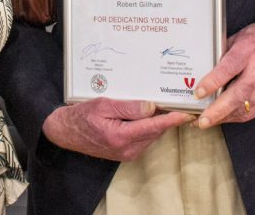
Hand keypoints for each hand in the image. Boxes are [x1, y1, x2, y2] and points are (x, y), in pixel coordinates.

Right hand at [42, 98, 193, 161]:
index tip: (187, 113)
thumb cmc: (82, 116)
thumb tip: (151, 107)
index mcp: (121, 137)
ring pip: (151, 134)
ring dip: (157, 121)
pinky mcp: (127, 153)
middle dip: (166, 117)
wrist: (67, 132)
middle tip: (176, 100)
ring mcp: (128, 153)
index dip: (172, 119)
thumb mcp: (103, 105)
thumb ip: (128, 107)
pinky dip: (148, 127)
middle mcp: (128, 149)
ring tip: (162, 103)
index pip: (154, 127)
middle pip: (155, 131)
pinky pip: (144, 138)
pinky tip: (146, 114)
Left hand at [194, 11, 254, 127]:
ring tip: (203, 121)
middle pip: (237, 94)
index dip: (213, 82)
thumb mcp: (236, 39)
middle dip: (217, 110)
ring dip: (222, 118)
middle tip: (201, 120)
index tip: (198, 93)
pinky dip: (233, 117)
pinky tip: (220, 118)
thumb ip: (221, 55)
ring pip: (243, 108)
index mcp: (248, 52)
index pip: (229, 69)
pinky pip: (250, 112)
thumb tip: (201, 71)